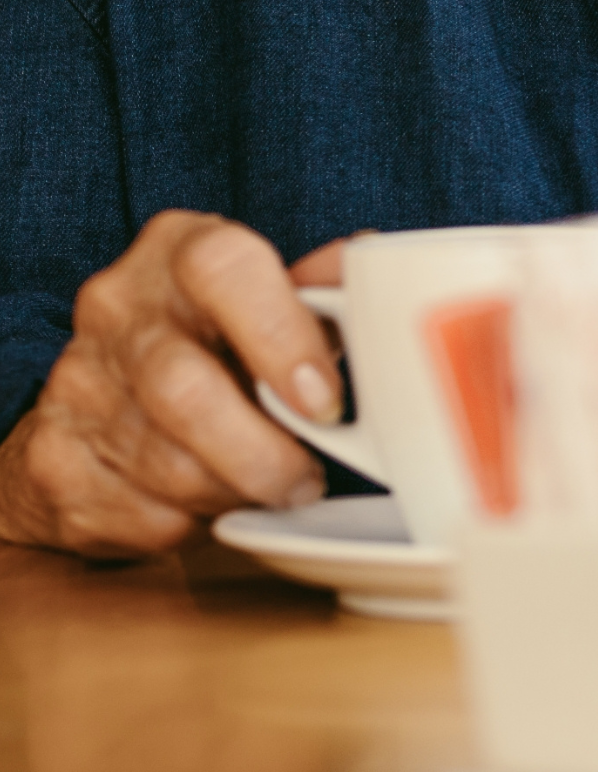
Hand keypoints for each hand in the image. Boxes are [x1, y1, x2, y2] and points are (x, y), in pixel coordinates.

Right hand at [0, 213, 342, 557]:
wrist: (105, 396)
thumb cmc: (218, 340)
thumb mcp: (272, 300)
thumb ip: (321, 292)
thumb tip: (369, 272)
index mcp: (178, 250)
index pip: (223, 267)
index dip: (281, 335)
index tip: (325, 401)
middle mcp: (117, 308)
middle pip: (184, 391)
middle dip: (262, 453)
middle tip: (308, 476)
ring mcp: (76, 382)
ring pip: (166, 466)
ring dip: (235, 492)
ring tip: (272, 488)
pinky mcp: (54, 459)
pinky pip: (138, 514)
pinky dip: (190, 522)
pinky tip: (209, 501)